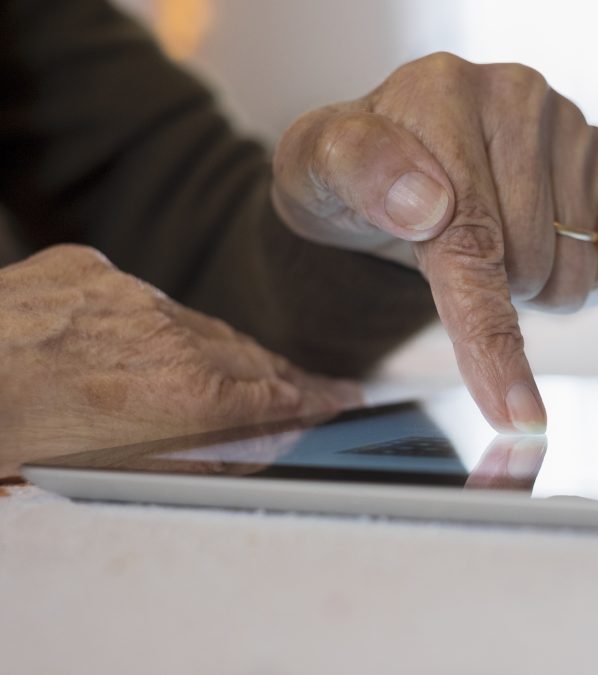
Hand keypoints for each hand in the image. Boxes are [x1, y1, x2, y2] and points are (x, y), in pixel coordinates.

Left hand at [0, 245, 361, 477]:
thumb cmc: (13, 439)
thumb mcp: (118, 473)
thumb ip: (199, 452)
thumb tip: (256, 445)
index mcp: (183, 395)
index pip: (276, 393)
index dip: (317, 398)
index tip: (345, 399)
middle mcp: (168, 335)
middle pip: (247, 354)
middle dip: (282, 376)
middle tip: (314, 389)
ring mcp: (128, 294)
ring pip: (197, 323)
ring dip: (216, 351)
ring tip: (226, 375)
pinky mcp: (90, 268)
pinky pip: (142, 296)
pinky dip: (152, 322)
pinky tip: (140, 345)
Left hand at [272, 52, 597, 433]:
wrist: (390, 164)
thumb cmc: (353, 178)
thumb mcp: (316, 170)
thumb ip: (357, 173)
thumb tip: (427, 203)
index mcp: (443, 94)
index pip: (474, 242)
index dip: (490, 338)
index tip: (513, 412)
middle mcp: (516, 96)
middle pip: (530, 269)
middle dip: (491, 290)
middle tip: (450, 252)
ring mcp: (569, 123)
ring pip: (575, 275)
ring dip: (529, 283)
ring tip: (490, 236)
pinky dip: (590, 277)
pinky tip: (546, 240)